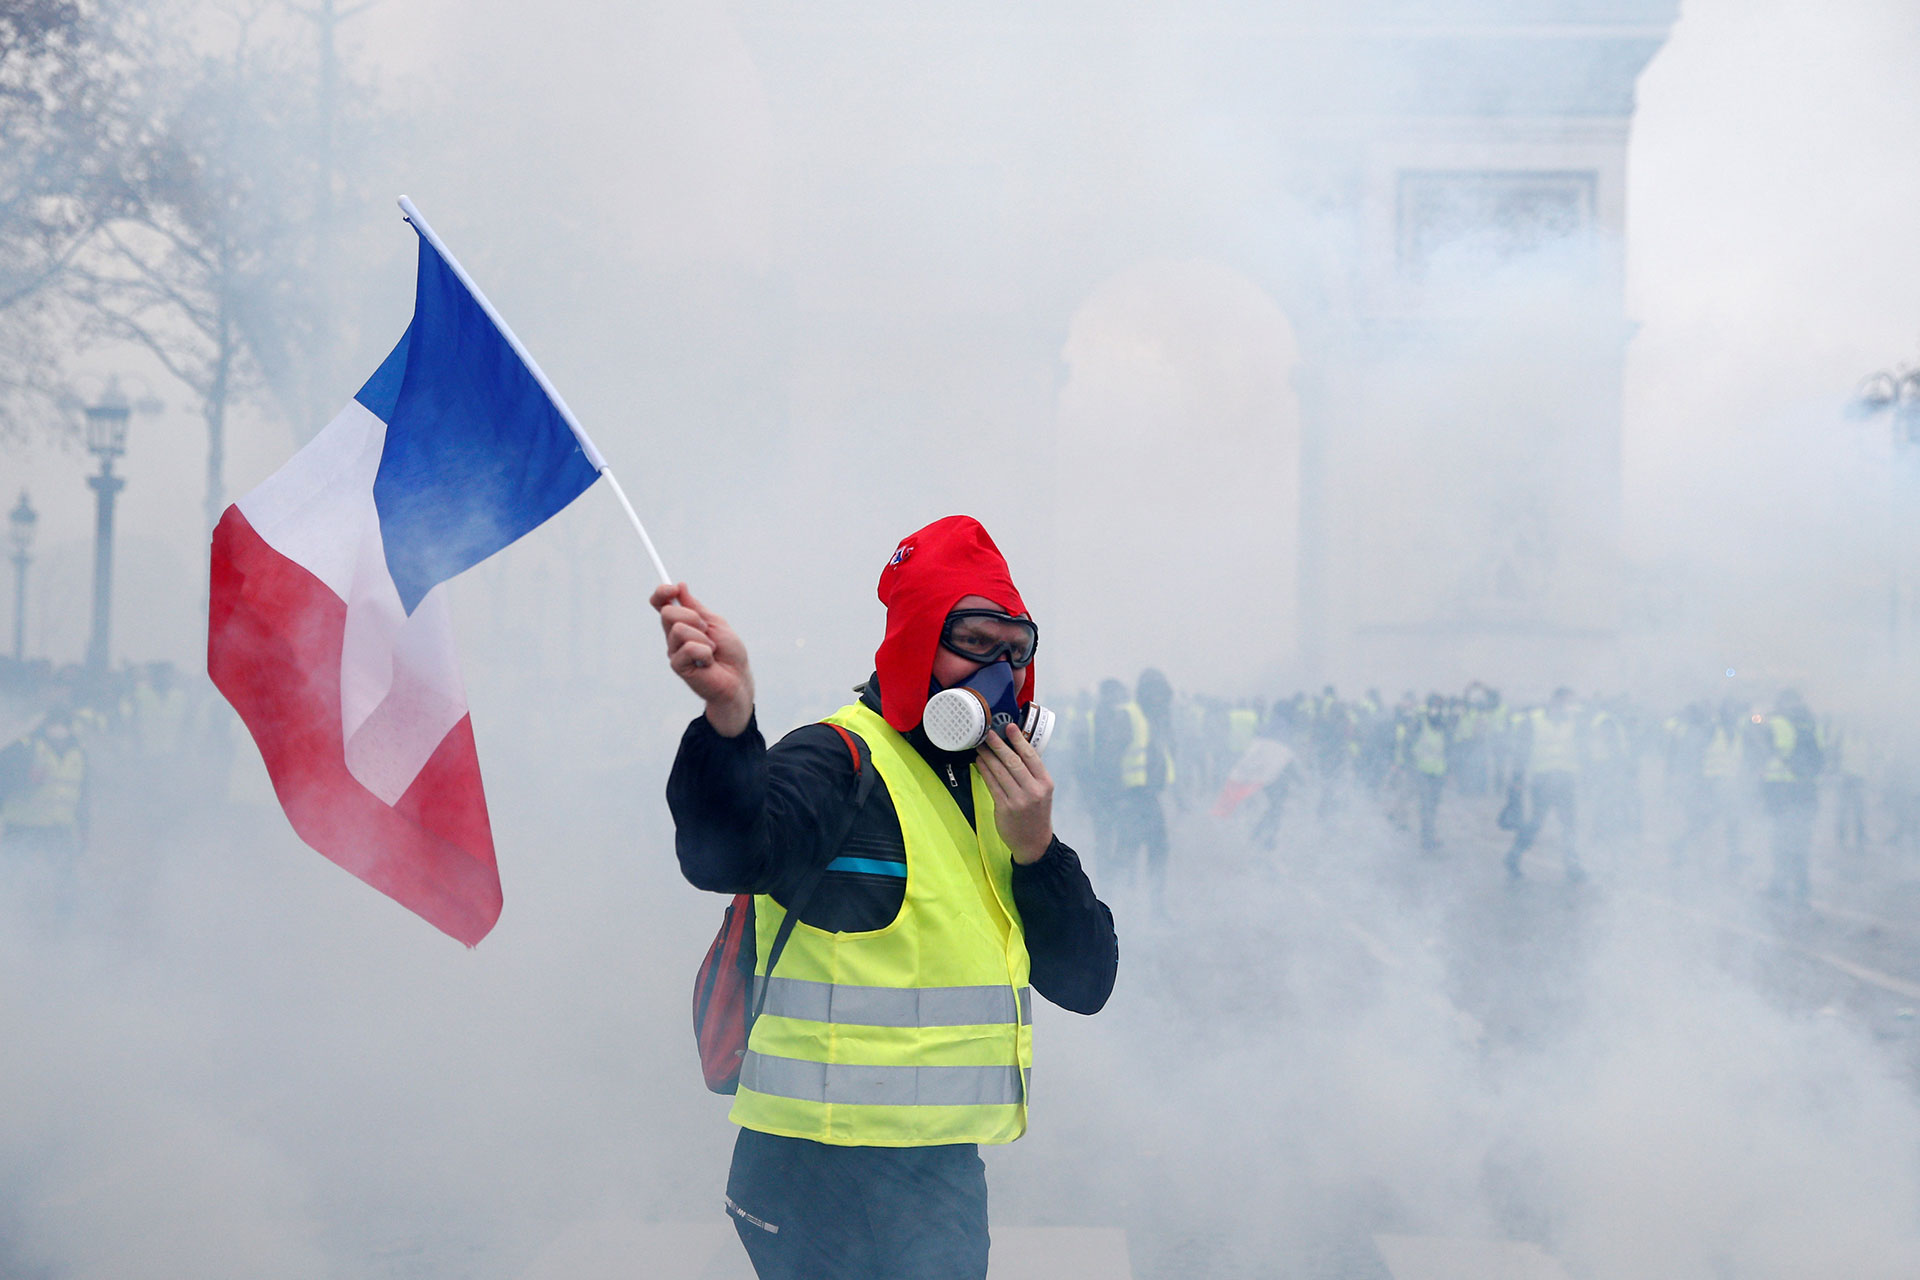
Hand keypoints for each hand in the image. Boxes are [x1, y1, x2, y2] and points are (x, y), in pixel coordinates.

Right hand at [649, 582, 753, 736]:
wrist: (738, 679)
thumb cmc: (729, 653)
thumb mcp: (715, 623)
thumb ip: (696, 607)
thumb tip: (680, 587)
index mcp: (682, 623)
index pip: (661, 603)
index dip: (662, 593)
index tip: (674, 589)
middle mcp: (674, 636)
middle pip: (667, 612)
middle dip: (692, 617)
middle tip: (707, 631)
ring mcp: (674, 651)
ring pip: (678, 629)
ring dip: (702, 637)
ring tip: (711, 650)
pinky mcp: (678, 666)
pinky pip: (689, 648)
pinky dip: (705, 652)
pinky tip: (709, 662)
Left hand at [976, 724, 1053, 864]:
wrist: (1034, 842)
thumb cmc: (1036, 813)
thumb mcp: (1043, 791)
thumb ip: (1032, 773)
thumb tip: (1014, 748)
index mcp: (1045, 783)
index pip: (1031, 756)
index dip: (1018, 740)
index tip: (1009, 727)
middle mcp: (1033, 790)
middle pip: (1013, 762)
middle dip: (999, 745)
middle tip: (988, 733)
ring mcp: (1018, 800)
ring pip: (1000, 772)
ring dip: (988, 756)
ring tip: (981, 746)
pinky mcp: (1005, 808)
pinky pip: (992, 785)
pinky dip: (984, 771)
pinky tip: (979, 762)